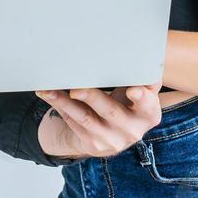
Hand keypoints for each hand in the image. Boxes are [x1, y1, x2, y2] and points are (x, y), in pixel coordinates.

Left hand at [35, 83, 162, 158]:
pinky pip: (73, 122)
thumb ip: (141, 79)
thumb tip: (138, 53)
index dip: (142, 98)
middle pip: (110, 110)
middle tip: (77, 88)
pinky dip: (59, 106)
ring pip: (85, 118)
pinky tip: (48, 94)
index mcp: (149, 114)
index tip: (134, 90)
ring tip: (51, 90)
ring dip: (65, 102)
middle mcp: (132, 130)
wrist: (112, 132)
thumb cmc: (126, 103)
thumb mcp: (139, 94)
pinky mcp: (93, 143)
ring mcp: (111, 139)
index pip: (148, 105)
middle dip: (92, 97)